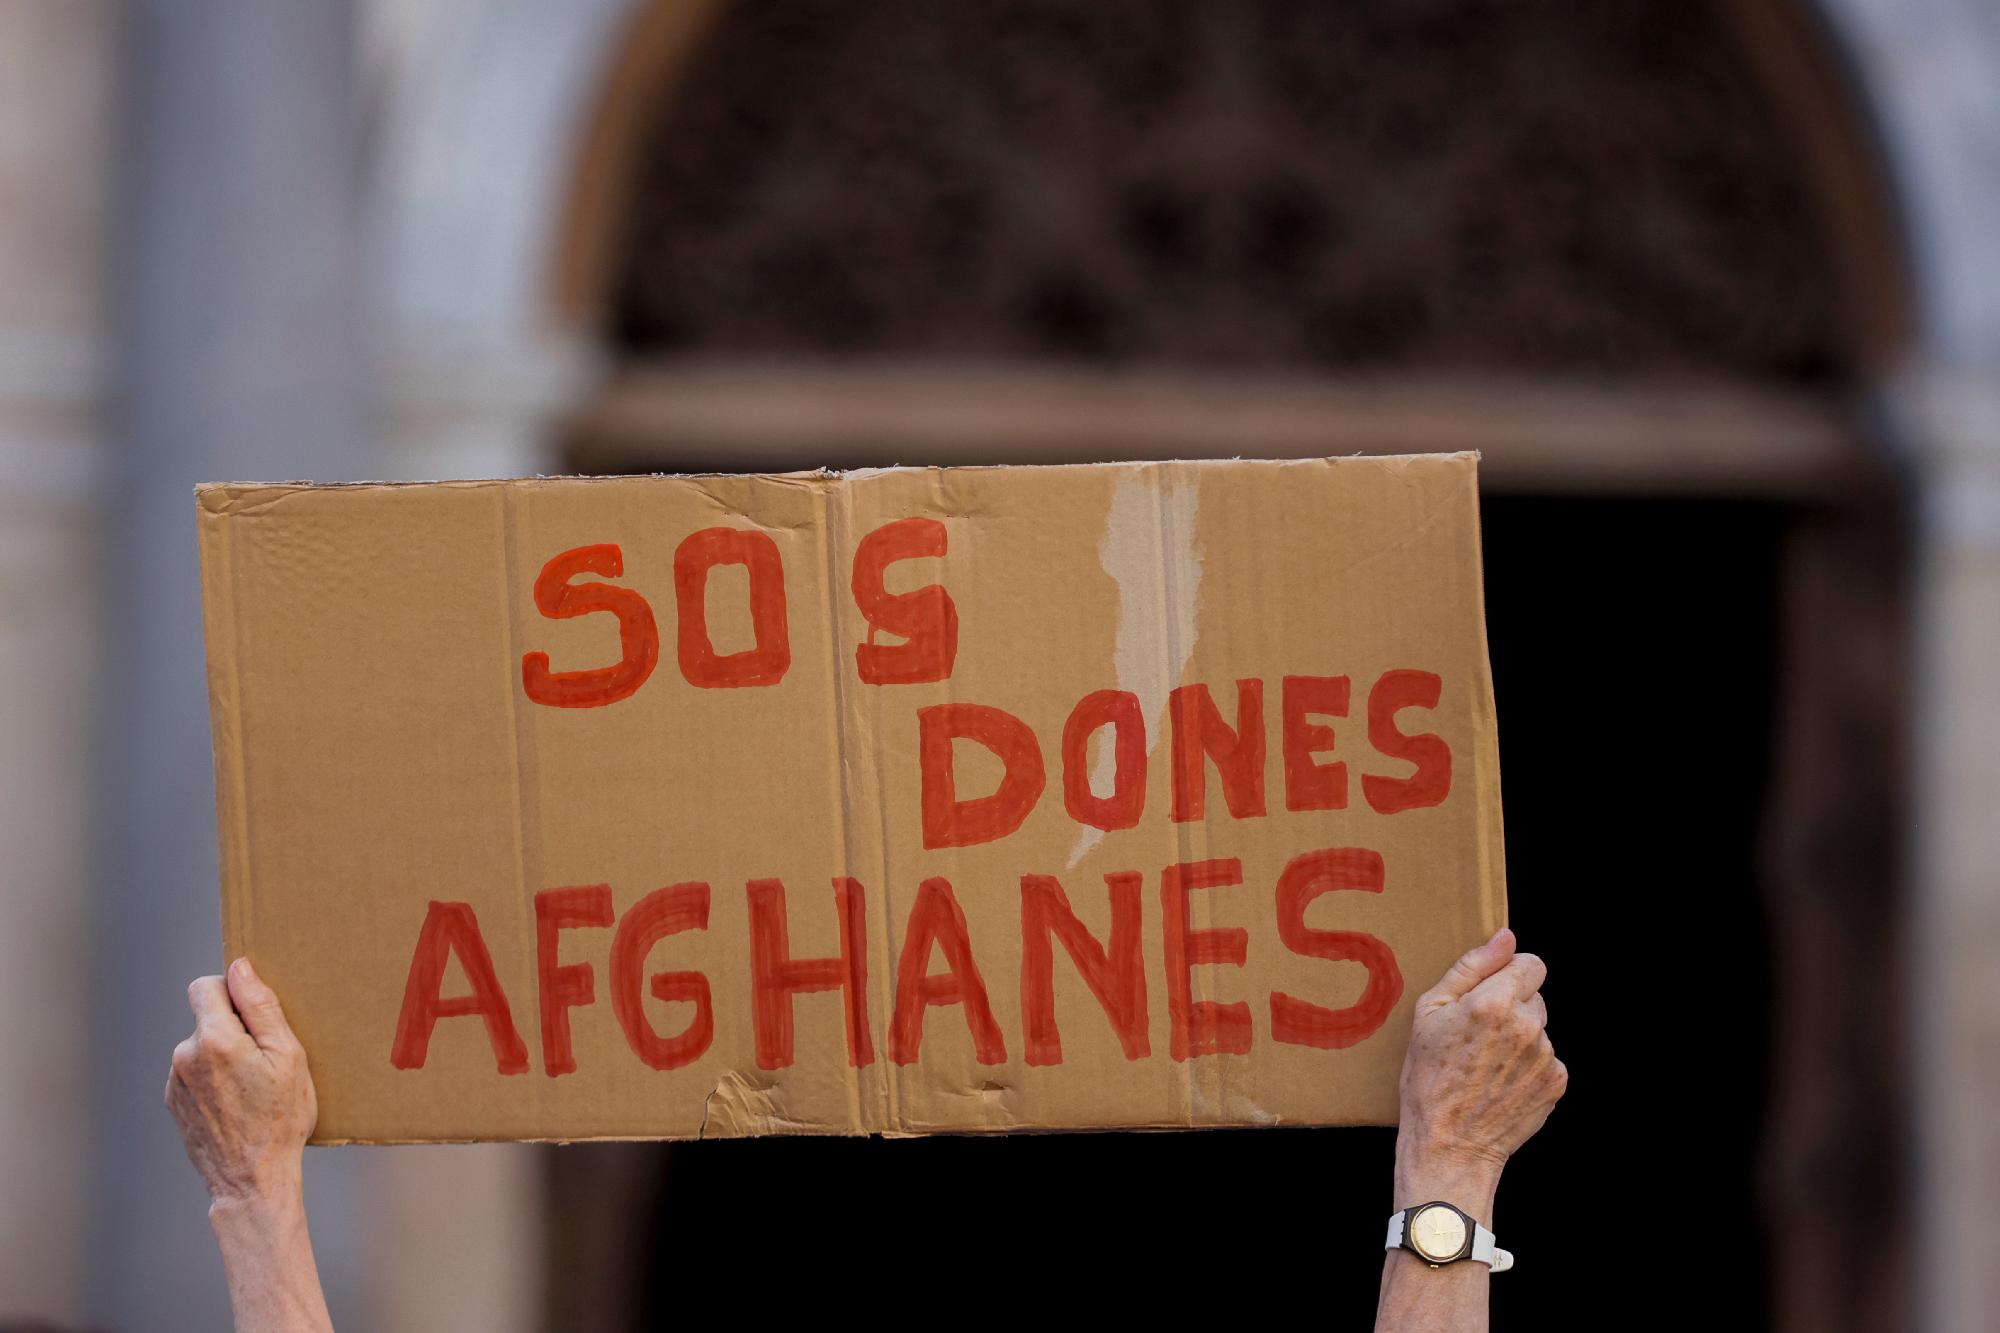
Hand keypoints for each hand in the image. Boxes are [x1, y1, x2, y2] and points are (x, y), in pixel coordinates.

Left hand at [165, 958, 316, 1207]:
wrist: (251, 1180)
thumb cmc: (280, 1119)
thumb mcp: (288, 1056)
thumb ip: (261, 1007)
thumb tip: (240, 968)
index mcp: (215, 1039)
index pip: (206, 986)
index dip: (232, 991)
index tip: (254, 1013)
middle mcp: (185, 1056)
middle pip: (207, 1019)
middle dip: (234, 1028)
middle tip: (265, 1060)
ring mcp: (175, 1081)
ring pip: (202, 1047)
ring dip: (224, 1055)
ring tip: (253, 1088)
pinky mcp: (173, 1103)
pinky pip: (194, 1073)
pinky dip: (214, 1079)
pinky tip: (237, 1104)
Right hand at [1394, 929, 1564, 1211]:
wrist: (1450, 1145)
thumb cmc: (1428, 1079)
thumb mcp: (1429, 1014)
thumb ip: (1471, 968)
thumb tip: (1505, 938)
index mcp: (1494, 1003)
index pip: (1530, 963)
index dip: (1509, 974)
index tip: (1490, 993)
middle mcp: (1527, 1026)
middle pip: (1535, 996)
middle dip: (1512, 1006)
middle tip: (1480, 1035)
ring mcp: (1545, 1056)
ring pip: (1540, 1028)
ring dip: (1520, 1037)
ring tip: (1487, 1064)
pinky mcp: (1555, 1082)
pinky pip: (1547, 1058)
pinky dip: (1528, 1066)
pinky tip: (1501, 1082)